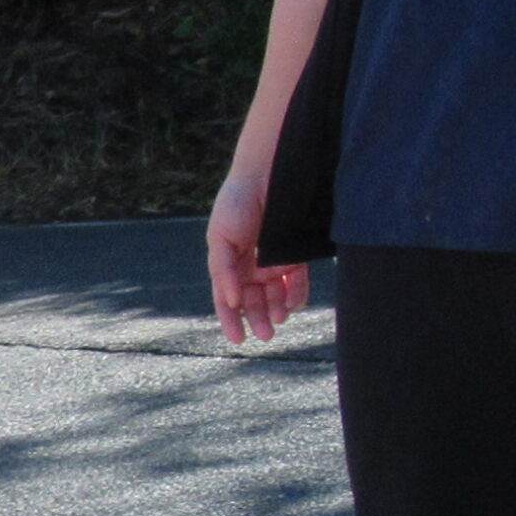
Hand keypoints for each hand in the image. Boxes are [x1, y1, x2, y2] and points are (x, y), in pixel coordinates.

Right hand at [207, 174, 309, 345]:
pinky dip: (296, 294)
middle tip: (266, 334)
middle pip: (253, 302)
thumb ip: (223, 270)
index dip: (231, 321)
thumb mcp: (220, 237)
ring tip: (280, 318)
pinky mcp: (295, 254)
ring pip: (275, 295)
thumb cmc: (235, 203)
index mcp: (228, 266)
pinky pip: (296, 281)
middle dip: (258, 319)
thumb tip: (231, 300)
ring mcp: (273, 262)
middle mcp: (250, 268)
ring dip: (276, 310)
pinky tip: (294, 302)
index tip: (238, 339)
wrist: (265, 175)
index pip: (227, 300)